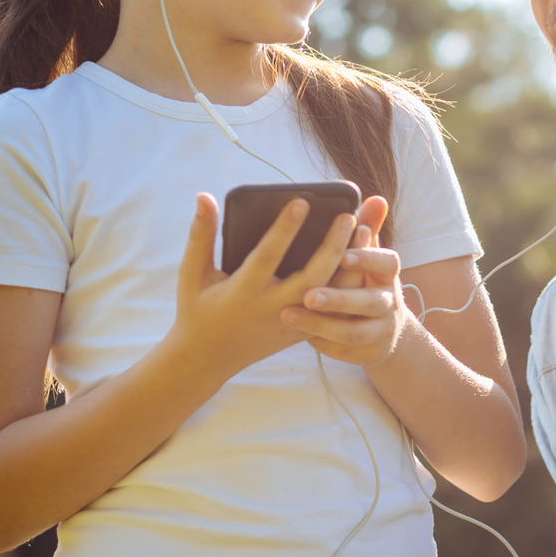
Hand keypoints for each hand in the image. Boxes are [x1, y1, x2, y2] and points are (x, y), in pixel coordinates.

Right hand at [172, 194, 354, 380]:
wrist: (208, 359)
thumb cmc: (197, 310)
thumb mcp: (192, 275)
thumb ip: (200, 236)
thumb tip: (204, 197)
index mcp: (243, 292)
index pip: (268, 256)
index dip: (285, 229)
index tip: (302, 202)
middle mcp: (272, 309)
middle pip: (312, 277)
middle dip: (332, 246)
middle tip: (348, 216)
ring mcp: (292, 323)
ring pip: (331, 295)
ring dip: (350, 265)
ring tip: (363, 232)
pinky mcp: (303, 332)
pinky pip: (333, 309)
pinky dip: (349, 285)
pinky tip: (362, 259)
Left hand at [285, 195, 407, 366]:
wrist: (383, 330)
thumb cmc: (364, 282)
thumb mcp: (368, 257)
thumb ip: (368, 228)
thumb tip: (376, 198)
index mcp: (388, 275)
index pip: (387, 263)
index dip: (367, 259)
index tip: (342, 254)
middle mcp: (389, 303)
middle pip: (369, 302)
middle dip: (339, 298)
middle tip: (308, 295)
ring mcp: (380, 331)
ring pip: (353, 332)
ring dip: (321, 324)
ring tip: (287, 315)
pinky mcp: (368, 353)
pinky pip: (343, 351)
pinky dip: (321, 343)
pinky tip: (295, 335)